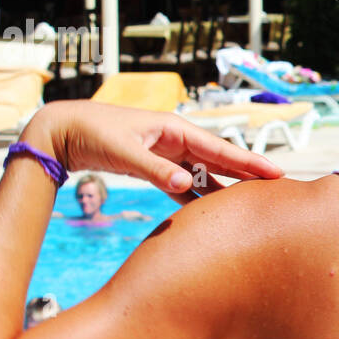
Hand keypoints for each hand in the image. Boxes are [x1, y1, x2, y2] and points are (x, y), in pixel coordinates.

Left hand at [25, 100, 283, 205]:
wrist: (62, 130)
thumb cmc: (92, 134)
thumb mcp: (124, 153)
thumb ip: (155, 170)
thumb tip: (185, 184)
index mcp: (174, 129)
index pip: (220, 148)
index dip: (249, 162)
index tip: (275, 173)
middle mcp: (175, 139)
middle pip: (219, 159)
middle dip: (246, 173)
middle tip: (275, 188)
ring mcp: (166, 152)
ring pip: (203, 172)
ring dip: (224, 186)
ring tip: (249, 202)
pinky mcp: (154, 165)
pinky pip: (184, 182)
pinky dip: (197, 195)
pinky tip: (210, 209)